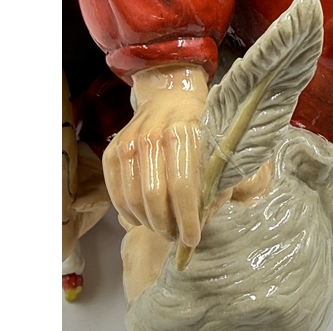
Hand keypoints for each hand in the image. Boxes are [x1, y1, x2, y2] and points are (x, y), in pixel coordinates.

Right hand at [103, 64, 208, 248]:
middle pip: (154, 197)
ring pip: (132, 199)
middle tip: (176, 236)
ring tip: (162, 228)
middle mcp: (152, 137)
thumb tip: (208, 216)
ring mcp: (129, 143)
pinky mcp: (113, 151)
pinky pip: (116, 193)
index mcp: (183, 133)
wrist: (170, 95)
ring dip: (148, 223)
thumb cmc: (200, 124)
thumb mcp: (219, 143)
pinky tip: (142, 217)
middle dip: (166, 225)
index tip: (192, 239)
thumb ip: (218, 177)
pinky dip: (128, 212)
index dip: (187, 219)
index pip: (182, 186)